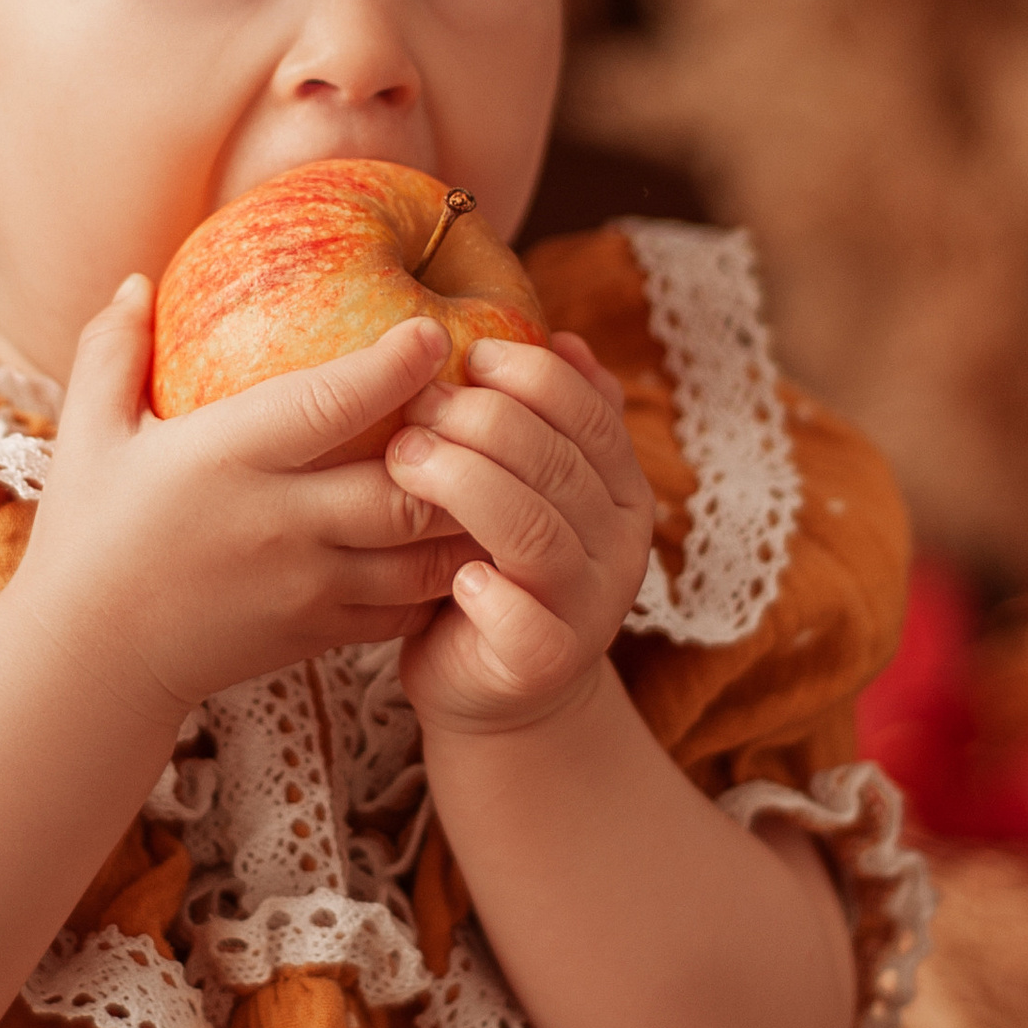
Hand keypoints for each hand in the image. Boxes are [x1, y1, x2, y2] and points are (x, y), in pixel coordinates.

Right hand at [15, 277, 479, 715]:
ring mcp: (307, 586)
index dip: (391, 366)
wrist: (93, 662)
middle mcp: (277, 523)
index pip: (327, 404)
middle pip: (403, 484)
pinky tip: (472, 533)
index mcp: (224, 458)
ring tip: (505, 465)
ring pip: (424, 552)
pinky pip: (409, 605)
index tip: (434, 331)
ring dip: (472, 510)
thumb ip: (111, 353)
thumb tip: (136, 281)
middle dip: (460, 445)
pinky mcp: (322, 633)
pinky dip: (448, 571)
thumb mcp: (87, 437)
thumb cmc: (89, 535)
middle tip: (489, 402)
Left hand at [385, 331, 655, 734]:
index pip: (589, 413)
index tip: (467, 354)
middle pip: (557, 463)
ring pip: (533, 531)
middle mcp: (621, 544)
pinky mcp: (548, 663)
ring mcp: (590, 606)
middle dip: (481, 423)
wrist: (496, 688)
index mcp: (623, 488)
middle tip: (414, 407)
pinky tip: (448, 572)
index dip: (530, 375)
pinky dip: (485, 592)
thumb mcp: (529, 486)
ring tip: (404, 463)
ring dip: (464, 486)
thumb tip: (565, 338)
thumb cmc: (496, 563)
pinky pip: (523, 622)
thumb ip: (550, 421)